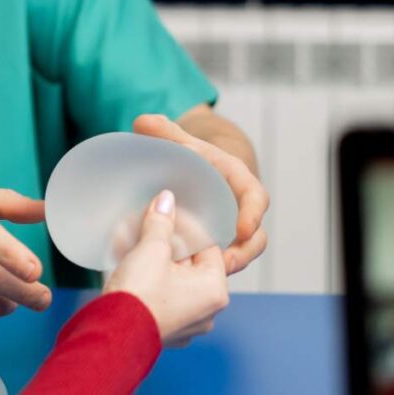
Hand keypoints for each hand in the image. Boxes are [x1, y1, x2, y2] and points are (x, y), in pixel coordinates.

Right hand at [104, 191, 229, 346]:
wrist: (112, 334)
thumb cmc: (139, 296)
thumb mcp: (151, 249)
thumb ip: (161, 222)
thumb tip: (166, 201)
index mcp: (215, 291)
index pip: (208, 247)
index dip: (187, 227)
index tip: (169, 215)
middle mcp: (207, 311)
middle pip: (190, 264)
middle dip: (167, 244)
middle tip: (148, 227)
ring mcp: (186, 324)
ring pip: (175, 281)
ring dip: (156, 262)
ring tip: (134, 245)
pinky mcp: (165, 330)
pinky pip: (163, 298)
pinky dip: (150, 282)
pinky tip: (131, 268)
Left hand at [133, 114, 268, 273]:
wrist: (194, 167)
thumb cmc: (191, 153)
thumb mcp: (180, 141)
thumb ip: (163, 132)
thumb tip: (142, 122)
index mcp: (238, 180)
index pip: (256, 197)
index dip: (253, 214)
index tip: (244, 229)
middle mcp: (241, 208)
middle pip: (255, 236)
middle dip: (243, 253)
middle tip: (223, 265)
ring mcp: (231, 228)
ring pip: (240, 252)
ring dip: (226, 266)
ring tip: (203, 276)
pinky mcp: (218, 242)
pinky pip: (220, 258)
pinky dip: (207, 267)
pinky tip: (185, 273)